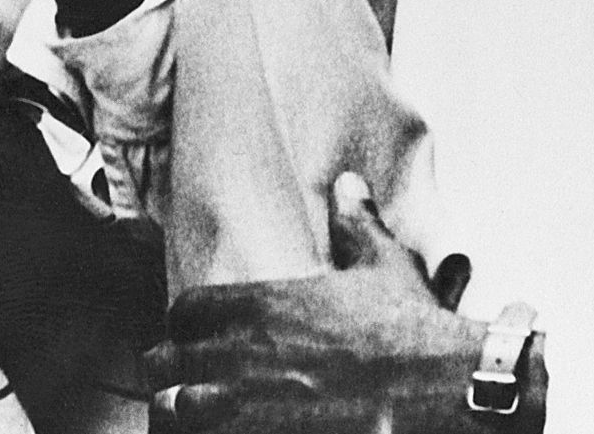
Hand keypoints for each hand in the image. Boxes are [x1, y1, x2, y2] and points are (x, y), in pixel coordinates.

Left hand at [151, 174, 507, 433]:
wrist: (431, 385)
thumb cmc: (408, 330)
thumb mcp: (383, 266)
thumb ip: (356, 225)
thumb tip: (349, 184)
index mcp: (261, 306)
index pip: (185, 311)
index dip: (186, 324)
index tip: (195, 334)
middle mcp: (239, 354)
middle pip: (162, 362)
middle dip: (168, 369)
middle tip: (182, 379)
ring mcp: (242, 405)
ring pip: (169, 408)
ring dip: (174, 408)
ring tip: (186, 411)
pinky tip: (215, 432)